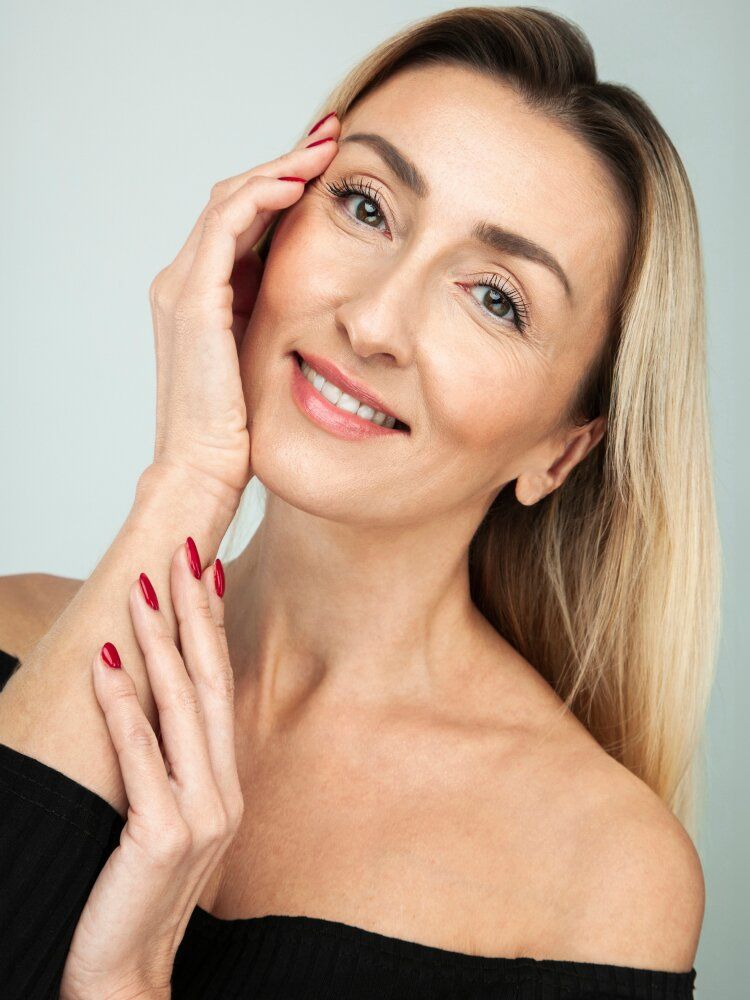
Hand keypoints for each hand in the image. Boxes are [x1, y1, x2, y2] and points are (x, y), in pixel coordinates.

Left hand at [60, 537, 243, 999]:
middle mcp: (223, 790)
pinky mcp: (162, 836)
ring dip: (159, 642)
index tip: (203, 571)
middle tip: (181, 553)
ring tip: (142, 590)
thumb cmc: (136, 893)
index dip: (213, 625)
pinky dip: (124, 704)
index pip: (221, 685)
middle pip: (210, 682)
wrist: (125, 975)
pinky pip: (141, 756)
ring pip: (181, 708)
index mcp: (225, 781)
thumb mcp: (169, 819)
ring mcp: (200, 814)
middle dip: (194, 613)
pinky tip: (109, 663)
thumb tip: (154, 699)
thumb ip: (171, 762)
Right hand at [147, 112, 340, 502]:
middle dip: (286, 163)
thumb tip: (325, 304)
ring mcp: (182, 287)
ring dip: (280, 168)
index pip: (243, 220)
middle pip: (236, 199)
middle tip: (332, 137)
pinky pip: (225, 226)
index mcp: (204, 296)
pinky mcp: (192, 299)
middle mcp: (184, 282)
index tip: (331, 168)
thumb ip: (278, 323)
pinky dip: (260, 197)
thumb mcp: (264, 362)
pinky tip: (299, 184)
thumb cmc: (239, 432)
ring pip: (230, 200)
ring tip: (325, 148)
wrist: (204, 472)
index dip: (285, 187)